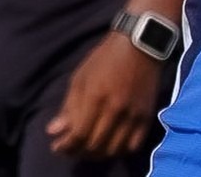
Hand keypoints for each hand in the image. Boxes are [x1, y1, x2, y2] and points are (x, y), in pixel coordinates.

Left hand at [46, 31, 162, 159]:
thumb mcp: (80, 77)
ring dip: (98, 154)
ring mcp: (133, 114)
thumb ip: (68, 108)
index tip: (58, 147)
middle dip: (79, 152)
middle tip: (71, 149)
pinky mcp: (146, 116)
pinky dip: (120, 150)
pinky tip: (111, 145)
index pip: (79, 134)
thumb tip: (53, 132)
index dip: (67, 146)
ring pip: (113, 150)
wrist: (139, 45)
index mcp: (95, 96)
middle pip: (95, 145)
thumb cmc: (104, 59)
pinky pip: (133, 146)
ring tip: (89, 149)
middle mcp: (115, 109)